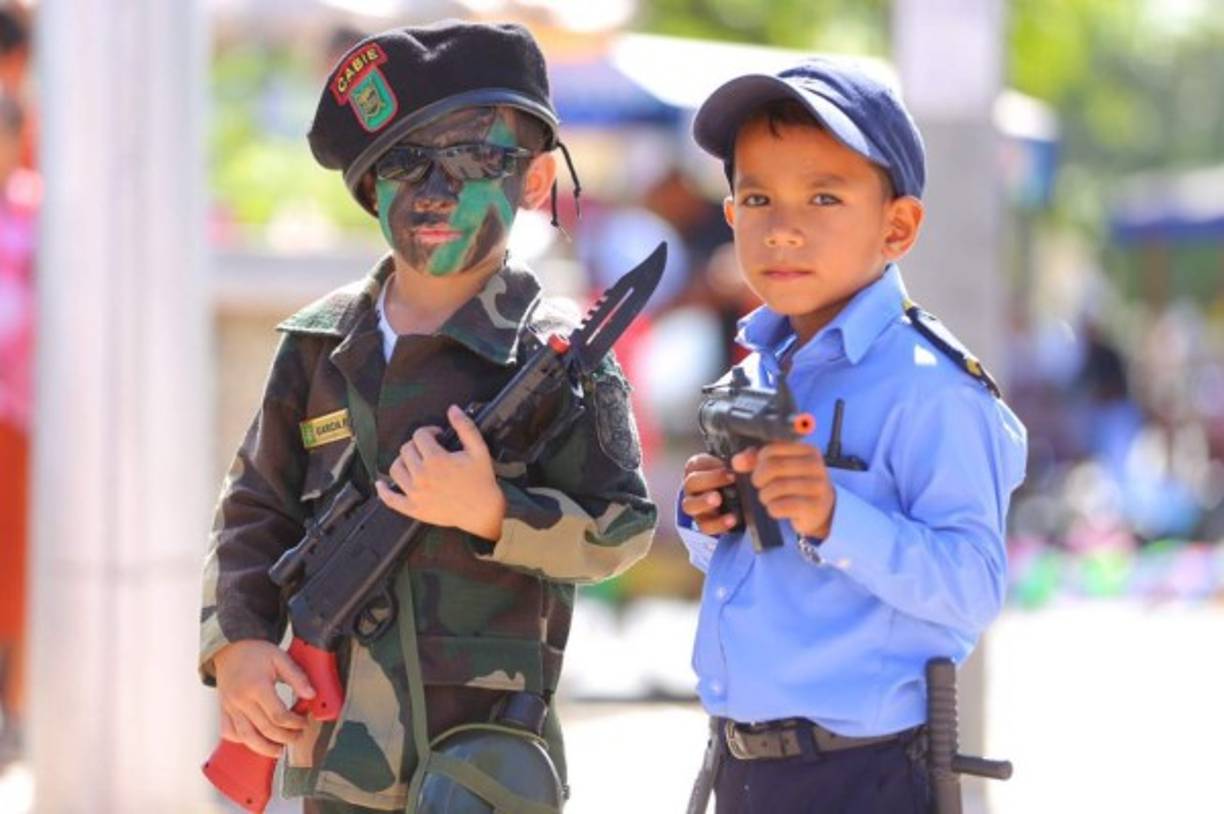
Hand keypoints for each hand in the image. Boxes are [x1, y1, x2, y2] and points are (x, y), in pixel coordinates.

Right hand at [213, 640, 315, 757]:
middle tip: (297, 737)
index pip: (278, 715)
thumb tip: (311, 695)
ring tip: (278, 750)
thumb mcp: (280, 658)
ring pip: (245, 737)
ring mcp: (230, 707)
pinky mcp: (223, 710)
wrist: (231, 647)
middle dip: (284, 738)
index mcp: (257, 687)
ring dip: (263, 748)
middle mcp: (241, 700)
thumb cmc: (255, 652)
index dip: (294, 723)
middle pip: (264, 730)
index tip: (304, 723)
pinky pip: (228, 732)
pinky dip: (241, 741)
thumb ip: (297, 677)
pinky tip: (254, 741)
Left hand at [376, 404, 506, 539]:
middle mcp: (422, 475)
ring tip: (414, 462)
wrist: (483, 512)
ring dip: (403, 461)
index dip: (429, 431)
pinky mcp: (413, 508)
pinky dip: (383, 491)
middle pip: (406, 450)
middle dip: (417, 445)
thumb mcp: (479, 450)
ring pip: (395, 469)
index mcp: (436, 460)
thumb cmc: (482, 480)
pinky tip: (381, 485)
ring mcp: (415, 493)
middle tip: (429, 450)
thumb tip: (453, 409)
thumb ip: (465, 427)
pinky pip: (391, 499)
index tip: (438, 437)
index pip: (420, 435)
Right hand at [681, 453, 739, 534]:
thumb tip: (747, 458)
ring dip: (703, 502)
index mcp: (697, 469)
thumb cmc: (732, 476)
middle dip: (709, 481)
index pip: (696, 464)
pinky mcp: (703, 523)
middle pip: (691, 483)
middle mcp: (692, 487)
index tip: (730, 468)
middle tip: (729, 479)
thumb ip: (745, 458)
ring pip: (690, 505)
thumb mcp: (737, 465)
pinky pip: (705, 526)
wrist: (732, 497)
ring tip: (718, 500)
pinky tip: (732, 519)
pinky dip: (718, 524)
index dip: (711, 465)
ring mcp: (695, 506)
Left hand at [731, 441, 835, 538]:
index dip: (758, 460)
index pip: (772, 448)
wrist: (820, 509)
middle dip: (759, 478)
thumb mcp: (780, 466)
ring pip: (776, 488)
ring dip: (765, 495)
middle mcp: (816, 465)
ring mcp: (817, 486)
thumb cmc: (796, 483)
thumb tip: (738, 461)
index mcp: (808, 450)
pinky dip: (772, 508)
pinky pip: (781, 506)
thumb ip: (757, 459)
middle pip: (774, 467)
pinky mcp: (813, 507)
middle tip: (759, 484)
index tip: (757, 468)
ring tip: (767, 497)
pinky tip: (776, 508)